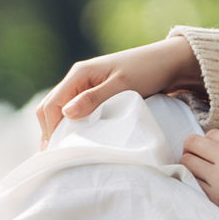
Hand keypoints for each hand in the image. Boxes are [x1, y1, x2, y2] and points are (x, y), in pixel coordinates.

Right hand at [35, 35, 202, 139]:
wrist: (168, 62)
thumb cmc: (147, 70)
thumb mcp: (122, 85)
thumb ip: (93, 98)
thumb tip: (65, 113)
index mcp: (79, 73)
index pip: (52, 104)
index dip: (50, 129)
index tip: (57, 152)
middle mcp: (78, 79)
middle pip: (51, 107)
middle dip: (50, 131)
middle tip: (57, 157)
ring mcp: (85, 87)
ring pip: (61, 110)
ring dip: (60, 129)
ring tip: (65, 152)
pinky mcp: (95, 94)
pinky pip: (75, 111)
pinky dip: (71, 125)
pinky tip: (77, 140)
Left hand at [180, 128, 218, 219]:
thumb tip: (212, 145)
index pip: (211, 133)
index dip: (209, 142)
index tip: (211, 150)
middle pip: (193, 143)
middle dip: (192, 149)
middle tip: (197, 157)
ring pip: (188, 162)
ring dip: (190, 165)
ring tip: (199, 171)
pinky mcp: (216, 197)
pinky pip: (193, 182)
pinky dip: (195, 181)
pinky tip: (205, 184)